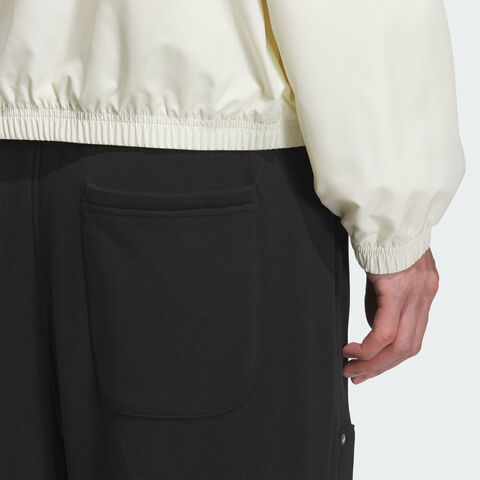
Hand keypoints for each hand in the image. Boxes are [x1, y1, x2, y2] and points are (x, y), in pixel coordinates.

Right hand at [342, 248, 438, 383]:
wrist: (386, 214)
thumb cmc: (383, 239)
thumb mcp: (387, 275)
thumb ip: (383, 301)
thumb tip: (373, 325)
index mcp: (424, 292)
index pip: (413, 338)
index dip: (390, 359)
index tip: (368, 366)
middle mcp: (424, 296)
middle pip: (409, 348)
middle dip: (381, 368)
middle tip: (358, 376)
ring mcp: (414, 294)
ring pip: (400, 346)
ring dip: (374, 364)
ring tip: (352, 369)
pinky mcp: (397, 290)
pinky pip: (384, 331)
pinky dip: (368, 347)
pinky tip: (351, 351)